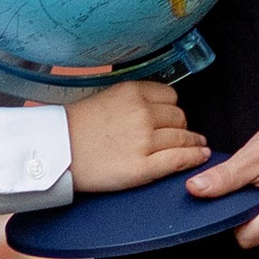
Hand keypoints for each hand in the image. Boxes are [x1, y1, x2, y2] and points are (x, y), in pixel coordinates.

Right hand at [67, 79, 210, 195]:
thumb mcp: (105, 97)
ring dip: (192, 142)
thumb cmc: (75, 127)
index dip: (171, 108)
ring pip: (183, 137)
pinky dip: (194, 157)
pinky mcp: (143, 166)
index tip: (170, 117)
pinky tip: (201, 156)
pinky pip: (179, 159)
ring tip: (197, 146)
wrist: (56, 152)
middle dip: (180, 126)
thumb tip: (156, 105)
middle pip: (179, 116)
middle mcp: (142, 113)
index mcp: (132, 92)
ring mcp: (144, 140)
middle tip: (178, 134)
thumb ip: (133, 99)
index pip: (170, 96)